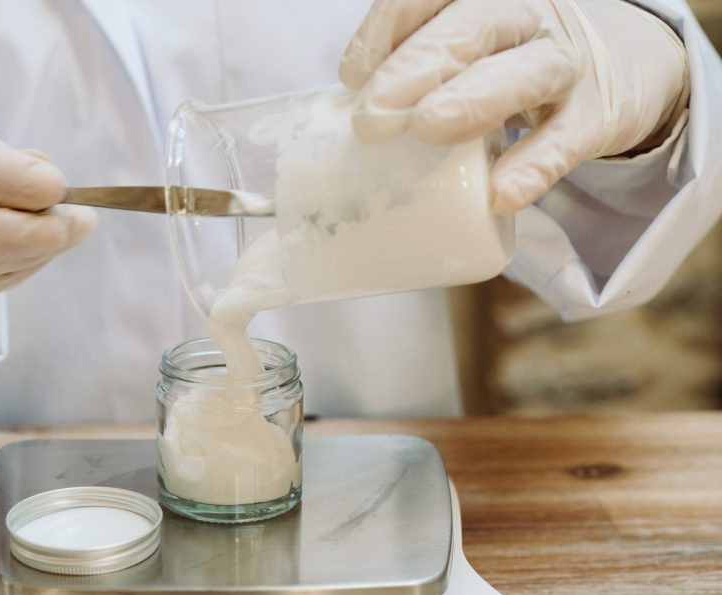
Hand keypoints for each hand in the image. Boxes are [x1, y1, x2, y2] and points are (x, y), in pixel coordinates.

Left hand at [339, 0, 688, 212]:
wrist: (631, 61)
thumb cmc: (519, 54)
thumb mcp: (474, 40)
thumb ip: (421, 63)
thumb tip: (348, 114)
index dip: (385, 27)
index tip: (353, 75)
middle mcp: (528, 15)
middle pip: (471, 27)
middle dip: (414, 68)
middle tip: (372, 117)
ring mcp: (568, 64)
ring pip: (526, 71)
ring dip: (472, 100)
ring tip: (428, 129)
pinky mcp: (598, 116)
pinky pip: (566, 140)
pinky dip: (535, 166)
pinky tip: (501, 193)